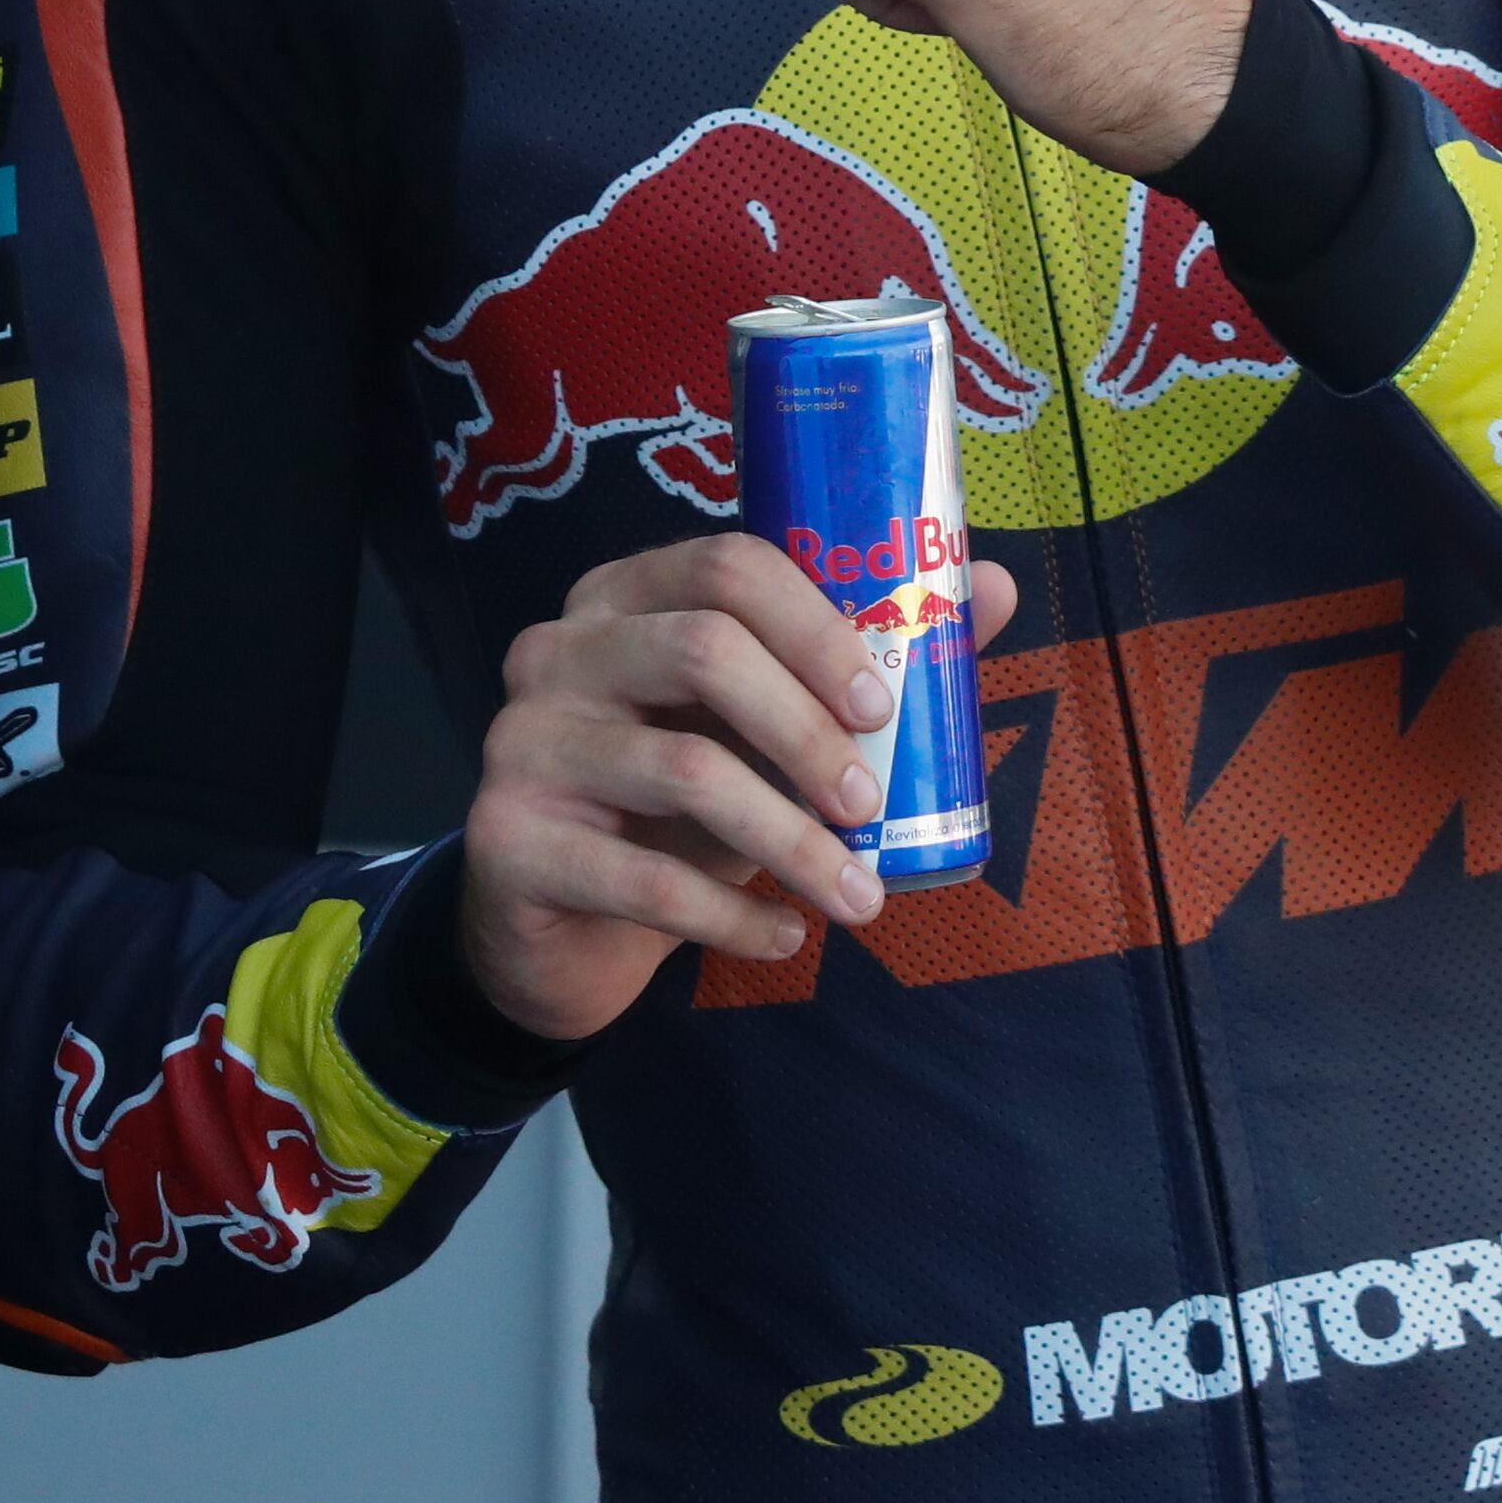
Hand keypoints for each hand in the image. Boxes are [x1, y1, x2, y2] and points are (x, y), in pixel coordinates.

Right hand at [458, 534, 1023, 1041]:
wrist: (555, 928)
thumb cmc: (675, 809)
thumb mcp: (760, 733)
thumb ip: (864, 666)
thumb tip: (995, 589)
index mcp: (624, 597)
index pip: (728, 566)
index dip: (818, 627)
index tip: (885, 703)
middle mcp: (559, 650)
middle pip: (704, 652)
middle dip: (810, 733)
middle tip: (873, 804)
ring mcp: (521, 741)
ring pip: (685, 771)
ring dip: (792, 842)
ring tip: (858, 897)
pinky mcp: (505, 839)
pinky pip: (644, 879)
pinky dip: (733, 914)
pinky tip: (784, 936)